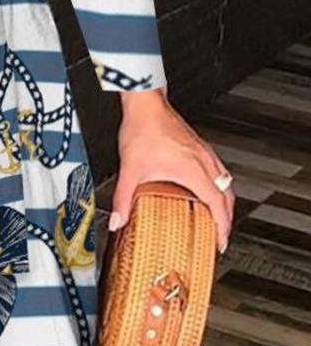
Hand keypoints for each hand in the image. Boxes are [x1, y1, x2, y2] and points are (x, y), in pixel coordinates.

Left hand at [110, 88, 234, 253]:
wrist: (145, 103)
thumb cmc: (143, 129)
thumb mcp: (130, 169)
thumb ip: (123, 198)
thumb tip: (117, 220)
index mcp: (193, 170)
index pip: (218, 205)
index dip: (223, 228)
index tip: (221, 242)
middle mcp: (204, 161)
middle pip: (227, 197)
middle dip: (227, 219)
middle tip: (220, 235)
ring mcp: (204, 152)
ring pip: (225, 182)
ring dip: (224, 202)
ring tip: (215, 216)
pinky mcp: (199, 145)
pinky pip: (218, 170)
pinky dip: (218, 186)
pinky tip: (204, 188)